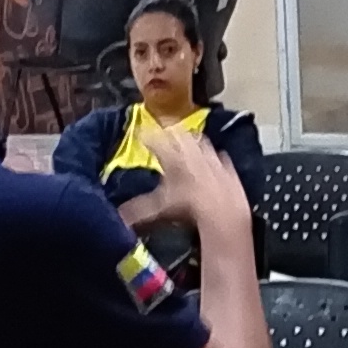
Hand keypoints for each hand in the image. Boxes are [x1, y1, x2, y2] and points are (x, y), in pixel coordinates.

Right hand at [134, 124, 247, 243]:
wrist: (224, 212)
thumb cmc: (188, 207)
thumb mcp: (159, 209)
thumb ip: (138, 211)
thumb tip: (119, 217)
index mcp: (172, 157)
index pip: (155, 141)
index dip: (147, 136)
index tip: (140, 133)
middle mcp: (192, 152)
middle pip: (180, 134)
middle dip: (170, 131)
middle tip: (164, 130)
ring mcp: (213, 158)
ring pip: (200, 141)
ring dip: (192, 139)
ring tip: (188, 139)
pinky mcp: (229, 169)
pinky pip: (221, 157)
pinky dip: (215, 157)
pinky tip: (216, 158)